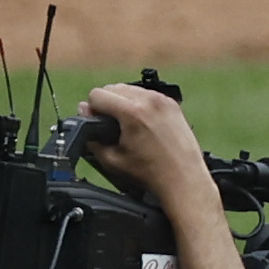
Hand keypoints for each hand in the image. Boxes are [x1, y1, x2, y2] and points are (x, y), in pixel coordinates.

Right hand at [77, 81, 213, 210]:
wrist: (184, 180)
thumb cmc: (153, 174)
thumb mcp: (111, 159)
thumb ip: (90, 135)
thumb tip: (84, 112)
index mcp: (132, 111)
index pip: (96, 95)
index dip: (92, 110)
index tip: (97, 123)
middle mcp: (148, 100)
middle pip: (112, 88)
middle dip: (108, 104)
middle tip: (113, 126)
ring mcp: (162, 100)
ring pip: (129, 89)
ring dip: (123, 103)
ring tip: (128, 125)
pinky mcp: (172, 104)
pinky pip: (146, 95)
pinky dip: (140, 105)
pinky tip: (143, 123)